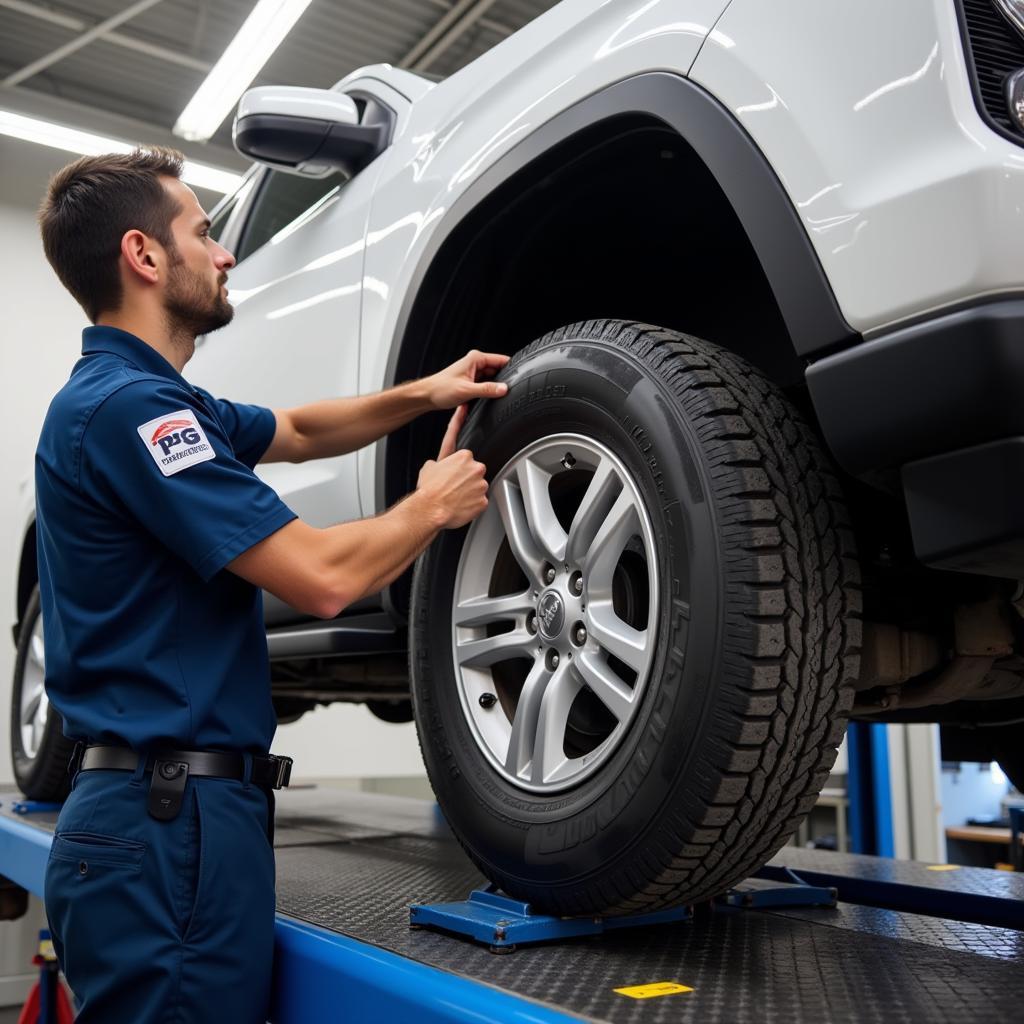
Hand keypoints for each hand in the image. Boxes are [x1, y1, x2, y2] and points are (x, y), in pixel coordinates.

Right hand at [416, 405, 487, 528]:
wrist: (429, 510)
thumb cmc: (428, 490)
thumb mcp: (428, 468)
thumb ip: (438, 463)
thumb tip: (436, 465)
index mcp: (463, 456)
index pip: (466, 453)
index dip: (462, 457)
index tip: (469, 414)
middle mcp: (475, 467)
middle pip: (475, 472)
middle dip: (466, 479)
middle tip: (453, 489)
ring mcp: (481, 484)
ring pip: (478, 488)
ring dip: (470, 493)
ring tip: (455, 500)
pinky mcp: (483, 500)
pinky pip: (480, 503)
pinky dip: (472, 506)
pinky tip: (460, 508)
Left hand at [425, 349, 509, 409]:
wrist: (427, 396)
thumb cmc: (441, 389)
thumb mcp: (467, 390)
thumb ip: (487, 389)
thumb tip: (504, 389)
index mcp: (476, 358)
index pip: (501, 360)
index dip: (512, 369)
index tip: (520, 377)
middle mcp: (475, 363)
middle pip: (499, 370)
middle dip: (504, 380)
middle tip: (508, 392)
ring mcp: (474, 372)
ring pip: (493, 379)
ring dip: (495, 387)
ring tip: (496, 396)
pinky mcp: (472, 381)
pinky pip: (486, 385)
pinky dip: (488, 391)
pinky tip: (488, 398)